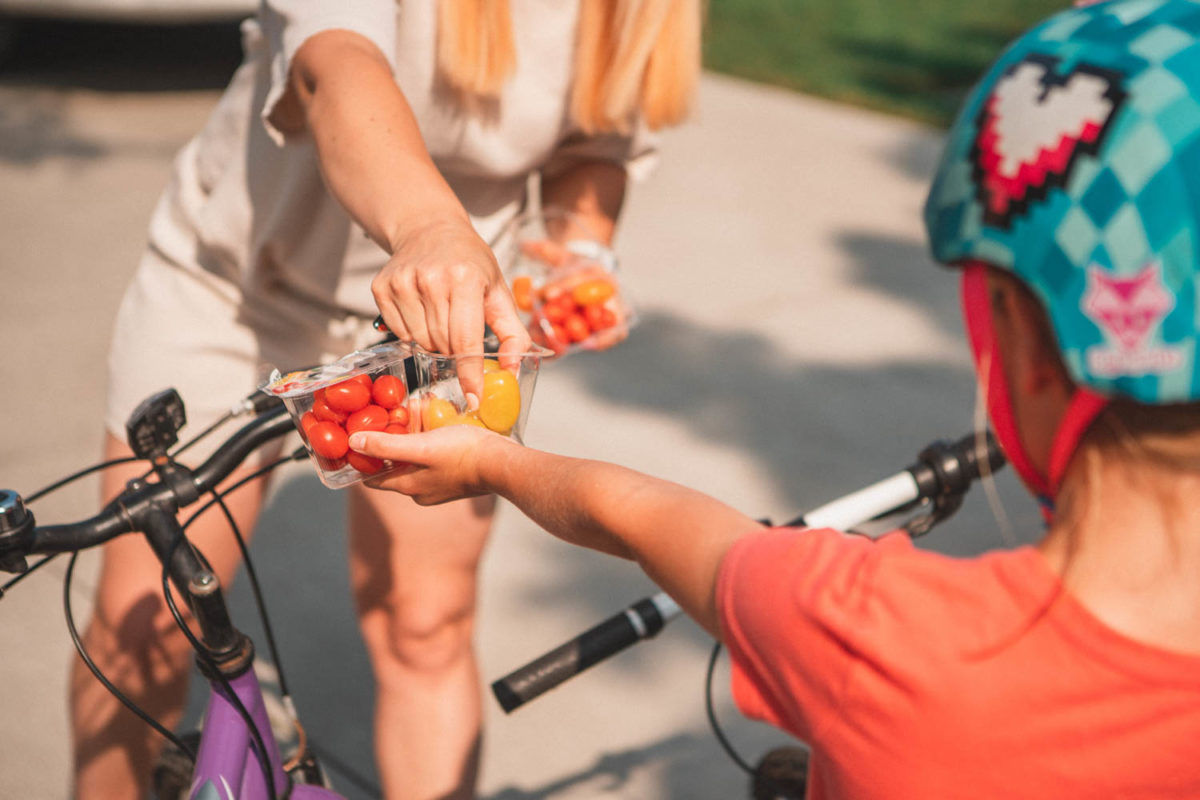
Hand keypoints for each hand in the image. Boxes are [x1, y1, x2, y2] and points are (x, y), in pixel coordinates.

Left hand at [349, 426, 511, 503]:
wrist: (502, 464)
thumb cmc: (462, 455)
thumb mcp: (420, 447)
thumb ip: (386, 446)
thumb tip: (353, 443)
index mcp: (407, 486)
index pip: (371, 478)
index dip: (361, 459)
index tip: (357, 437)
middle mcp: (420, 491)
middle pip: (394, 465)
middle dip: (389, 441)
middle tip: (388, 416)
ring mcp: (439, 485)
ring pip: (415, 458)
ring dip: (411, 437)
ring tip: (414, 410)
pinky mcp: (455, 477)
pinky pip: (434, 457)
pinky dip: (430, 440)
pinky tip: (437, 421)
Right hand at [372, 216, 531, 399]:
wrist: (430, 229)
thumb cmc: (469, 262)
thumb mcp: (499, 291)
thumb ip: (513, 333)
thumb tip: (513, 369)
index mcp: (465, 278)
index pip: (466, 339)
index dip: (470, 373)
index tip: (473, 396)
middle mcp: (431, 278)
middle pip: (443, 345)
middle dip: (455, 350)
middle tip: (460, 331)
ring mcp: (403, 282)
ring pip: (420, 342)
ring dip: (434, 343)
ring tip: (442, 317)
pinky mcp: (382, 287)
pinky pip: (399, 333)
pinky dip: (413, 333)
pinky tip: (422, 312)